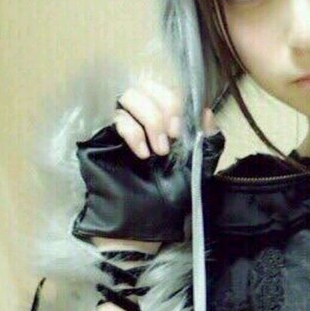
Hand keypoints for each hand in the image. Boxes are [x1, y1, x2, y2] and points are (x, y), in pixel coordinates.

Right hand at [72, 80, 224, 247]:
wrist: (144, 224)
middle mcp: (139, 119)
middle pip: (144, 86)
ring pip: (129, 97)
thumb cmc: (170, 198)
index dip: (174, 101)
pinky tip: (143, 154)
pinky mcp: (102, 138)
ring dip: (150, 119)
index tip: (181, 130)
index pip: (164, 89)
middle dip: (163, 108)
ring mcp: (119, 127)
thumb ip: (207, 141)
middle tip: (171, 138)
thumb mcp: (198, 168)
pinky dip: (133, 132)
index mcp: (162, 122)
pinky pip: (116, 119)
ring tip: (158, 151)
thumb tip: (207, 112)